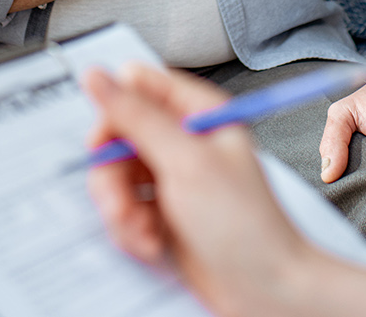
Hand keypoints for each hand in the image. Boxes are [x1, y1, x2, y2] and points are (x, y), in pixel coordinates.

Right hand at [83, 63, 329, 316]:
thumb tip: (99, 77)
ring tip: (141, 228)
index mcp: (199, 113)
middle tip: (122, 200)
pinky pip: (125, 208)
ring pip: (116, 175)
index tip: (107, 142)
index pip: (139, 88)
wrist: (266, 289)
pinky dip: (130, 228)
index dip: (115, 112)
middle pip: (119, 136)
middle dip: (113, 174)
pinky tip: (151, 242)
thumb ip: (138, 117)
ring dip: (121, 207)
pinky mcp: (164, 212)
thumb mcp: (186, 162)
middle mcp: (184, 141)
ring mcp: (173, 178)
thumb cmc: (247, 226)